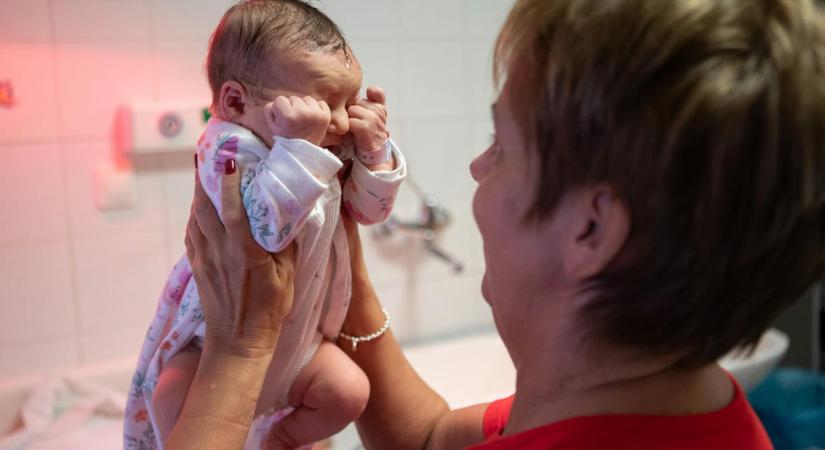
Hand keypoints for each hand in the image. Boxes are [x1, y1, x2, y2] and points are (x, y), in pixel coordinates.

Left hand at [185, 162, 296, 359]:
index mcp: (244, 253)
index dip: (229, 183)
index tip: (229, 159)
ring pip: (195, 217)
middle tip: (209, 151)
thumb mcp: (287, 278)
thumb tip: (291, 215)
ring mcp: (204, 259)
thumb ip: (287, 245)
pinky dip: (195, 213)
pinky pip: (193, 232)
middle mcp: (220, 252)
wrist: (238, 345)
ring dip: (198, 191)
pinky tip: (200, 205)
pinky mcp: (197, 267)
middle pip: (205, 206)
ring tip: (203, 168)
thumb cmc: (269, 312)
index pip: (233, 211)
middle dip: (206, 177)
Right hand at [265, 95, 330, 145]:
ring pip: (306, 99)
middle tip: (294, 121)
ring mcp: (316, 114)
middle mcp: (303, 113)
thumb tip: (276, 101)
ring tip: (303, 119)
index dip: (279, 109)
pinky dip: (317, 108)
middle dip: (292, 107)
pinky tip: (313, 118)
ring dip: (304, 106)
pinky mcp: (326, 116)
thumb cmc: (286, 138)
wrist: (303, 152)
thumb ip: (269, 110)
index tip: (283, 119)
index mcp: (288, 117)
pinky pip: (321, 102)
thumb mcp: (273, 126)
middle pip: (294, 98)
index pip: (280, 99)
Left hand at [348, 86, 388, 151]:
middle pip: (357, 102)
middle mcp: (379, 111)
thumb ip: (373, 100)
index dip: (370, 96)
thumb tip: (370, 88)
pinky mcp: (366, 128)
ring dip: (349, 119)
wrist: (374, 151)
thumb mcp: (373, 114)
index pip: (376, 92)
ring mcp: (373, 119)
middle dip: (353, 110)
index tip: (365, 104)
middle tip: (356, 121)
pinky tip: (352, 132)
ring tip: (354, 127)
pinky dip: (348, 127)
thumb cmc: (370, 131)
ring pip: (353, 110)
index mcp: (381, 106)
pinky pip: (350, 121)